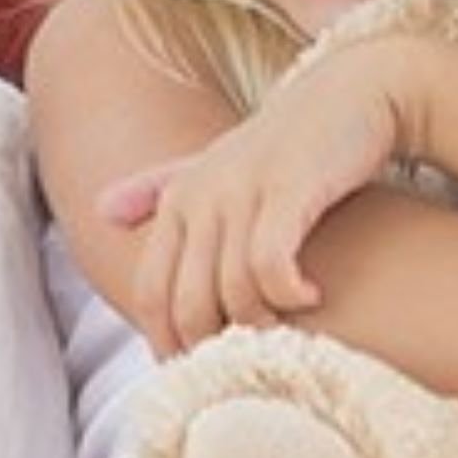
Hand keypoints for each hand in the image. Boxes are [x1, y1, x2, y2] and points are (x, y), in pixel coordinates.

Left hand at [97, 37, 421, 356]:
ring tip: (289, 331)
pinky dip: (287, 293)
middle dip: (214, 345)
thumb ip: (162, 186)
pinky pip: (271, 264)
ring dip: (260, 324)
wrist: (356, 89)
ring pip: (231, 291)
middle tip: (250, 360)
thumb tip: (101, 210)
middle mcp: (204, 194)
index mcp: (181, 196)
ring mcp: (246, 191)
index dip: (170, 340)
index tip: (203, 367)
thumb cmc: (292, 134)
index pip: (152, 290)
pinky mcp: (290, 189)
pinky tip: (313, 296)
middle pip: (186, 302)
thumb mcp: (218, 158)